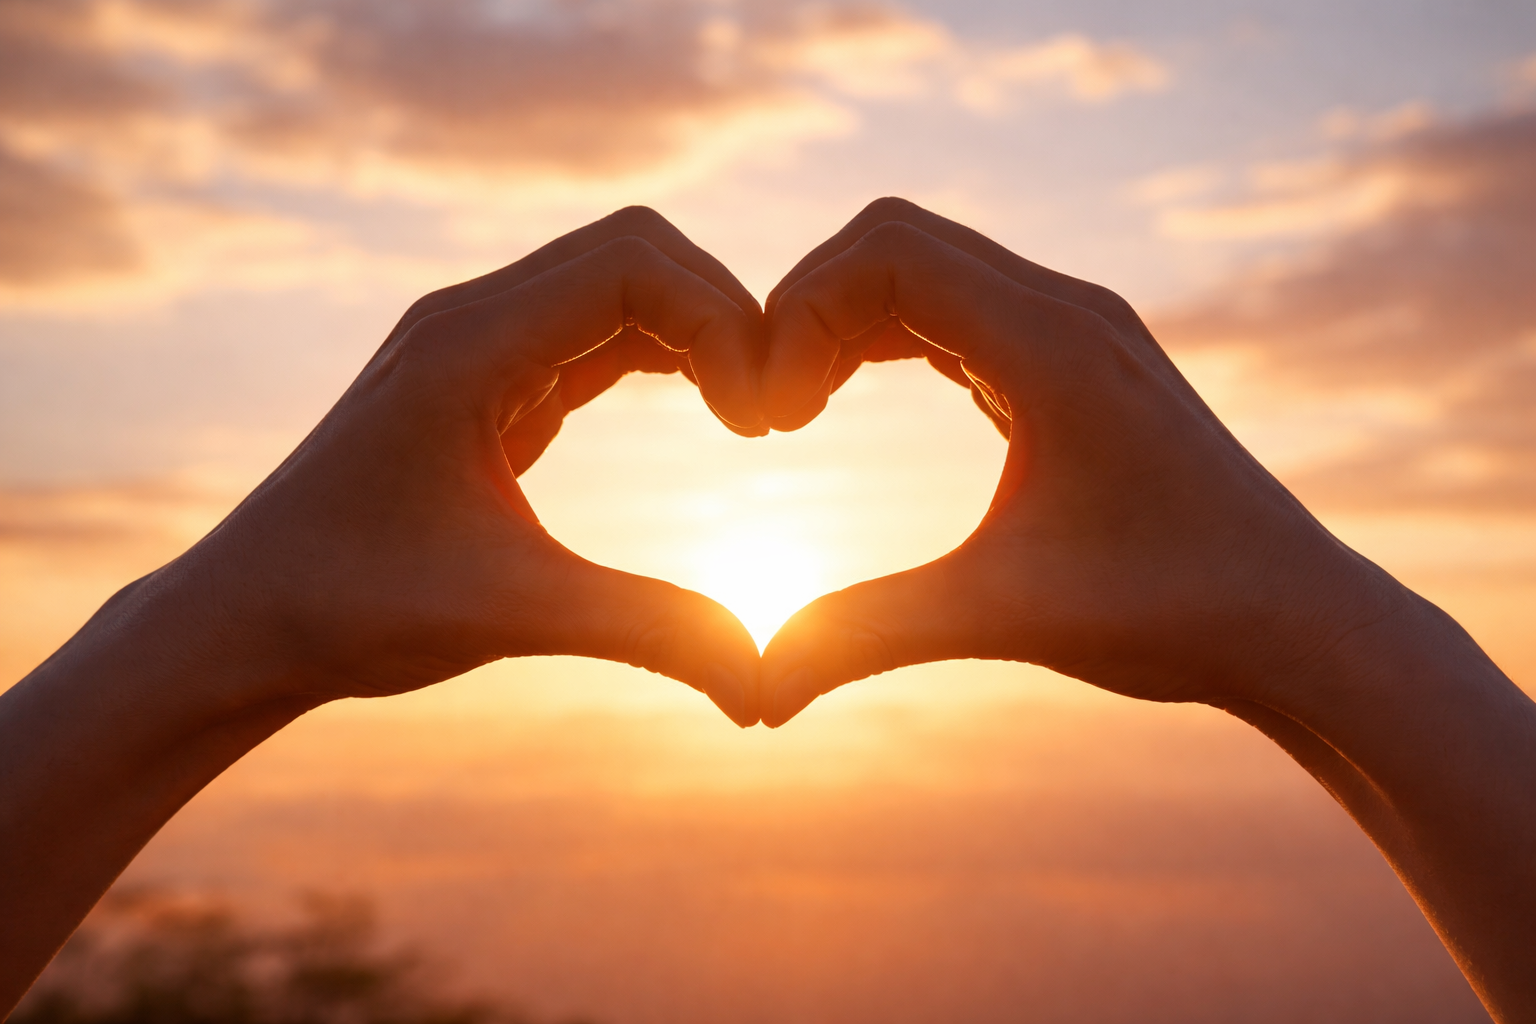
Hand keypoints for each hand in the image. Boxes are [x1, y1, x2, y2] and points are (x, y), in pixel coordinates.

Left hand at [155, 207, 765, 723]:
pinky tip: (704, 409)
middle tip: (771, 411)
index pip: (630, 265)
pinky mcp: (484, 381)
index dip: (721, 321)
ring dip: (694, 330)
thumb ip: (649, 630)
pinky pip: (593, 332)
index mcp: (466, 346)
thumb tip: (764, 687)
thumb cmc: (347, 610)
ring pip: (616, 282)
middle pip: (634, 248)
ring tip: (751, 414)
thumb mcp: (511, 615)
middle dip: (721, 311)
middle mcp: (468, 319)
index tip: (762, 421)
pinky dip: (660, 354)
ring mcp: (474, 344)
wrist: (243, 621)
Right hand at [756, 198, 1396, 724]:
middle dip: (809, 308)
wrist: (1294, 620)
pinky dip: (888, 338)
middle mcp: (1066, 312)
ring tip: (796, 414)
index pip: (888, 251)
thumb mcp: (1004, 616)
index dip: (801, 314)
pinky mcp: (1075, 362)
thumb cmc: (1174, 613)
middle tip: (772, 416)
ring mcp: (1075, 330)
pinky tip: (849, 403)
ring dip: (846, 321)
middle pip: (895, 239)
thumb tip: (756, 694)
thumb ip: (868, 634)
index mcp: (1051, 344)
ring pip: (925, 268)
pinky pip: (956, 311)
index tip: (773, 421)